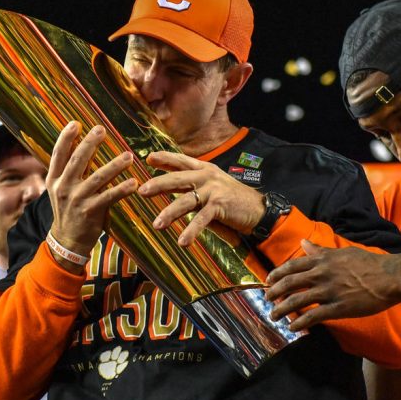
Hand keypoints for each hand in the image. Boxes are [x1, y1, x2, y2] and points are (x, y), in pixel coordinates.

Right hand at [46, 122, 136, 264]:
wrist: (67, 240)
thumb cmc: (69, 209)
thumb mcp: (62, 188)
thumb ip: (70, 169)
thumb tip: (81, 143)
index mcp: (54, 179)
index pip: (58, 154)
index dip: (66, 137)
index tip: (75, 123)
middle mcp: (63, 187)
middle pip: (77, 160)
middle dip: (90, 143)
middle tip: (102, 129)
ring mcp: (77, 200)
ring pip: (98, 178)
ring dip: (114, 166)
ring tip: (129, 156)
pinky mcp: (90, 212)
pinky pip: (109, 198)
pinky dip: (122, 190)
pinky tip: (134, 183)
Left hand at [138, 151, 264, 245]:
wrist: (258, 209)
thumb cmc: (233, 200)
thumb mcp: (212, 186)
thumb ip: (193, 184)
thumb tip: (169, 186)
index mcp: (205, 169)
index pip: (182, 160)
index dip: (165, 158)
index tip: (148, 159)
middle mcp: (208, 176)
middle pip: (178, 178)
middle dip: (158, 184)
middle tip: (141, 191)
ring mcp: (213, 190)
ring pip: (185, 201)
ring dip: (169, 213)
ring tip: (157, 225)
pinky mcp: (220, 206)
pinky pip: (201, 220)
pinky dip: (190, 231)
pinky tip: (182, 241)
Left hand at [265, 241, 397, 330]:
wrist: (389, 277)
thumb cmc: (368, 263)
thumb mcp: (342, 252)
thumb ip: (320, 250)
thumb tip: (303, 243)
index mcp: (322, 260)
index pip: (291, 267)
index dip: (276, 275)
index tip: (268, 281)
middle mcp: (321, 275)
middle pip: (289, 284)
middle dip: (274, 293)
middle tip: (267, 300)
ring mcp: (329, 292)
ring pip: (297, 301)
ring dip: (281, 310)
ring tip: (274, 316)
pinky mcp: (338, 308)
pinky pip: (313, 317)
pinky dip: (300, 323)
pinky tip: (293, 328)